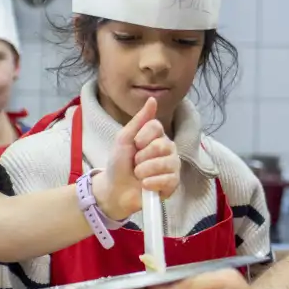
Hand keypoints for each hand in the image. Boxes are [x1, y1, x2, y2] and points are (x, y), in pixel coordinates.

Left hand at [95, 97, 179, 220]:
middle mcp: (168, 149)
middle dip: (142, 157)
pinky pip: (169, 180)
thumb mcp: (124, 138)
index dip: (142, 137)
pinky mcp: (173, 184)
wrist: (115, 190)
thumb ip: (139, 120)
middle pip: (162, 145)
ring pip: (166, 163)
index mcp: (157, 136)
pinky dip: (152, 183)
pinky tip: (145, 186)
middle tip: (135, 163)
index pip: (157, 127)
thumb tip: (152, 99)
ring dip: (145, 171)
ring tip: (138, 176)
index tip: (134, 145)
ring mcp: (172, 167)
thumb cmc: (119, 163)